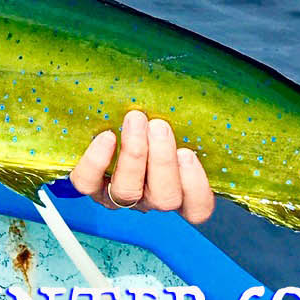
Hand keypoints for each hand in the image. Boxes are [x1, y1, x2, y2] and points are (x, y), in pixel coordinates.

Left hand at [68, 110, 214, 222]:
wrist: (104, 120)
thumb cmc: (150, 121)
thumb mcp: (174, 122)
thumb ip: (187, 120)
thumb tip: (210, 90)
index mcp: (177, 188)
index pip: (197, 208)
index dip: (195, 187)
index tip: (188, 153)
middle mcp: (149, 197)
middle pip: (164, 198)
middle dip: (163, 161)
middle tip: (159, 125)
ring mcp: (117, 195)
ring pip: (128, 191)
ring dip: (134, 154)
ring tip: (135, 119)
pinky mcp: (89, 185)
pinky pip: (89, 183)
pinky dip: (97, 162)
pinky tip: (107, 136)